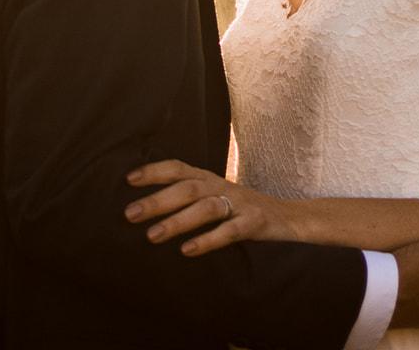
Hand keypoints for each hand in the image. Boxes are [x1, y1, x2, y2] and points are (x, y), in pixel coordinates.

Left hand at [125, 159, 301, 255]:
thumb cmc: (242, 211)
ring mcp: (240, 204)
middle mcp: (222, 187)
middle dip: (158, 200)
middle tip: (130, 214)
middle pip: (188, 188)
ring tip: (152, 236)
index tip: (128, 179)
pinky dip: (207, 240)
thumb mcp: (216, 199)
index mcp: (210, 180)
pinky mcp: (254, 224)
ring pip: (206, 208)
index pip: (179, 168)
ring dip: (177, 220)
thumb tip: (148, 209)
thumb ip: (190, 200)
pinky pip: (229, 231)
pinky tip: (188, 251)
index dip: (155, 171)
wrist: (289, 219)